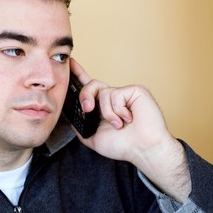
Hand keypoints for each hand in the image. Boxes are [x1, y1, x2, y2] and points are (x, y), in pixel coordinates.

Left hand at [70, 59, 190, 201]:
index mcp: (103, 106)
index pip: (89, 87)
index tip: (70, 63)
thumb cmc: (122, 146)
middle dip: (85, 96)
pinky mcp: (135, 91)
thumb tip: (71, 119)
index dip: (79, 74)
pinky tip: (129, 118)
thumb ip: (81, 128)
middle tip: (88, 109)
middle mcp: (113, 97)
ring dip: (108, 113)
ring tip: (119, 125)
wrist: (142, 150)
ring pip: (103, 93)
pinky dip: (118, 110)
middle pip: (92, 84)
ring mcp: (124, 93)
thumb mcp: (93, 138)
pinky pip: (115, 95)